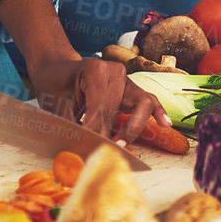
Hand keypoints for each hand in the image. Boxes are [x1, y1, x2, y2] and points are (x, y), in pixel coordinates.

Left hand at [25, 54, 170, 139]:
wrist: (57, 69)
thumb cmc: (55, 86)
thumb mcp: (56, 104)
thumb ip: (69, 125)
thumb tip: (79, 151)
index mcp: (94, 70)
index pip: (100, 106)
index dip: (95, 131)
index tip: (89, 149)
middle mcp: (115, 70)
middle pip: (119, 108)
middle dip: (111, 134)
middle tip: (101, 152)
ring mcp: (126, 78)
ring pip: (142, 103)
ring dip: (134, 127)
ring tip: (124, 145)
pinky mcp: (131, 88)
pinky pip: (149, 100)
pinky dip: (158, 112)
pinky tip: (165, 124)